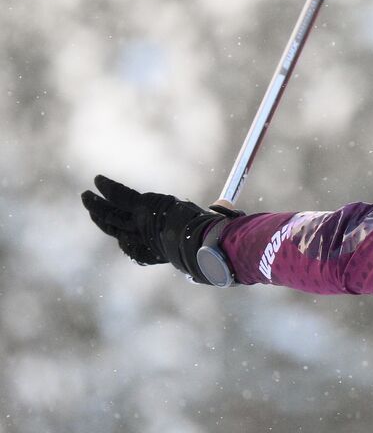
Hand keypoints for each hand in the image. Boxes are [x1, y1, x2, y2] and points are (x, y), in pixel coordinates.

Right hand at [81, 174, 239, 283]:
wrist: (205, 244)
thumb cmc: (213, 244)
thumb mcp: (211, 232)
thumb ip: (217, 219)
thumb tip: (227, 208)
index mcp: (158, 253)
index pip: (135, 249)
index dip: (127, 243)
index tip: (124, 239)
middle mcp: (145, 241)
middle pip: (117, 231)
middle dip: (104, 222)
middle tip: (93, 213)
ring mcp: (141, 224)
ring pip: (112, 215)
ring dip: (97, 205)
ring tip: (86, 196)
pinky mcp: (143, 208)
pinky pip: (121, 196)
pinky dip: (109, 188)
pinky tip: (98, 180)